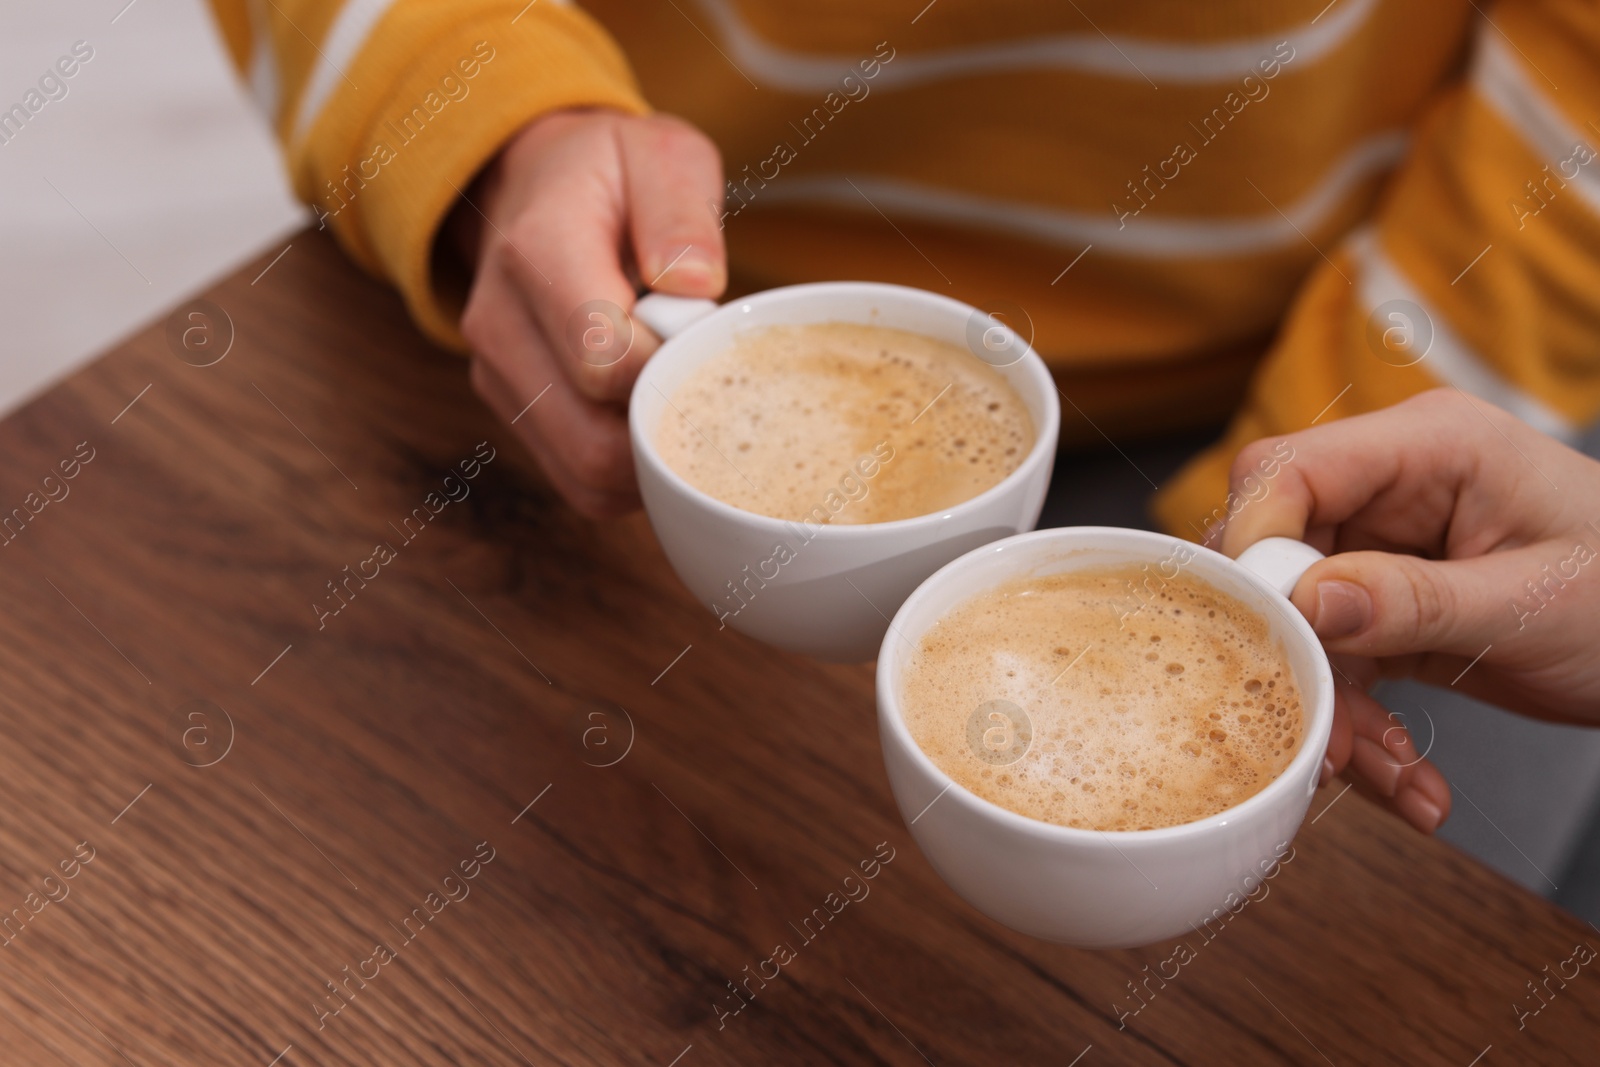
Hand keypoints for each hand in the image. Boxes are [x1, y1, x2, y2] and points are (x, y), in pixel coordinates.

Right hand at [456, 109, 725, 517]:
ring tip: (680, 390)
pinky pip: (582, 485)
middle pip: (594, 438)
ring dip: (654, 456)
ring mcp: (500, 376)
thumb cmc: (611, 174)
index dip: (671, 364)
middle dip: (668, 422)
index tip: (699, 330)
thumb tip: (696, 287)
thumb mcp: (661, 155)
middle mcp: (500, 323)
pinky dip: (632, 474)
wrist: (538, 185)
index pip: (605, 358)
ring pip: (588, 475)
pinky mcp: (514, 412)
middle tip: (699, 370)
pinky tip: (658, 420)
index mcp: (536, 251)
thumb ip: (682, 211)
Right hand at [1219, 388, 1599, 832]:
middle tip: (1320, 728)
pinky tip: (1406, 775)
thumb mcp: (1533, 604)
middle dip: (1292, 649)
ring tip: (1384, 773)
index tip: (1264, 631)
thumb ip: (1414, 599)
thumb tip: (1308, 603)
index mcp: (1430, 447)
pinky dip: (1360, 724)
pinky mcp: (1385, 607)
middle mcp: (1392, 489)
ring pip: (1299, 624)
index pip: (1290, 471)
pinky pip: (1338, 663)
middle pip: (1276, 551)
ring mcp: (1383, 548)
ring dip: (1332, 707)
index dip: (1255, 544)